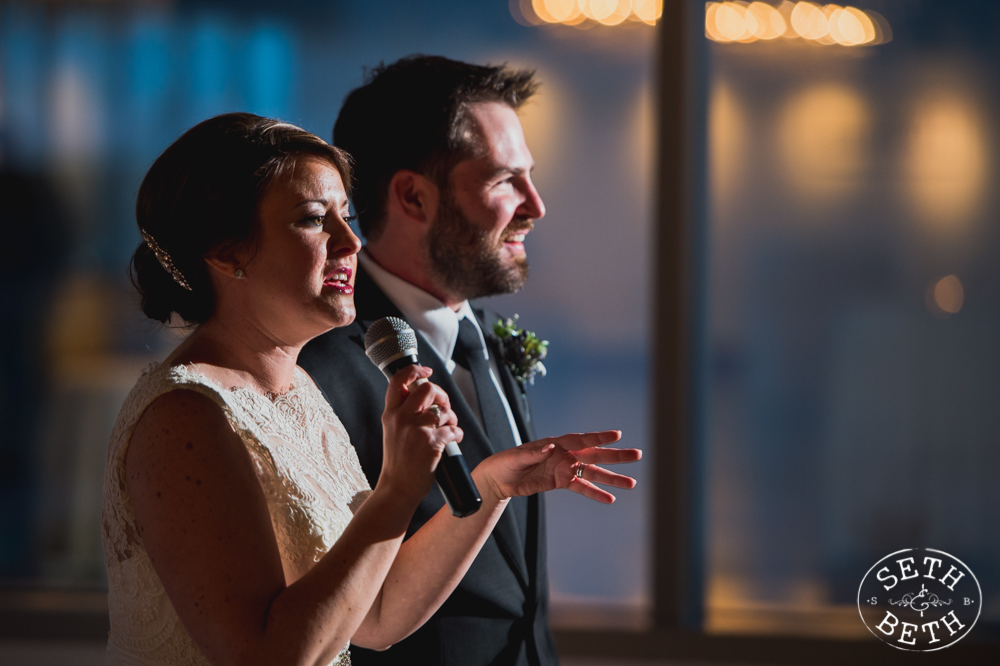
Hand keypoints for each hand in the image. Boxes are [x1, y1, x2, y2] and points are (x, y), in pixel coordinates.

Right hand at [379, 365, 462, 502]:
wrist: (397, 487)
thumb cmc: (398, 460)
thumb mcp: (392, 430)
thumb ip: (402, 411)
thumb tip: (421, 391)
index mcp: (390, 414)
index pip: (398, 380)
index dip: (415, 370)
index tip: (427, 370)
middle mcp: (401, 419)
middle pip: (427, 388)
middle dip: (442, 395)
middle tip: (444, 406)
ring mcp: (416, 430)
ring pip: (443, 410)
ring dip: (451, 417)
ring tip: (450, 427)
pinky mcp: (430, 443)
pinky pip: (452, 429)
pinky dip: (457, 434)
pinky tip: (454, 440)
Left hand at [477, 431, 639, 503]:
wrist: (498, 479)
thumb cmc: (505, 462)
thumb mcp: (515, 458)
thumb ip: (532, 454)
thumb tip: (549, 448)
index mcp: (554, 444)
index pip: (580, 440)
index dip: (598, 437)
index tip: (617, 435)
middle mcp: (564, 454)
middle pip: (593, 455)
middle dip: (615, 456)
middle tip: (637, 455)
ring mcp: (564, 468)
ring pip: (593, 473)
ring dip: (612, 478)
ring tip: (631, 484)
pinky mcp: (561, 482)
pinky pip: (582, 488)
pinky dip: (596, 494)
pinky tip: (610, 498)